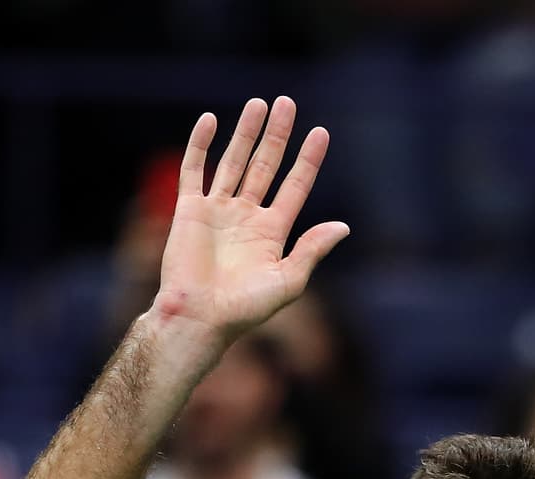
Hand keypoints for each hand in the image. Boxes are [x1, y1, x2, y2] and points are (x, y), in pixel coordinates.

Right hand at [153, 97, 348, 351]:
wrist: (200, 318)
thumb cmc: (245, 310)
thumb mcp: (288, 280)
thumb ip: (312, 250)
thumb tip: (344, 226)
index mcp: (272, 233)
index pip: (295, 187)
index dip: (308, 160)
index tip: (320, 133)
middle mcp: (246, 218)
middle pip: (265, 166)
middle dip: (277, 136)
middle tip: (287, 103)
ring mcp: (218, 212)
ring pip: (233, 162)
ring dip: (245, 132)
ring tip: (258, 104)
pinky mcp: (190, 211)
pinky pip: (194, 171)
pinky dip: (200, 145)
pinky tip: (211, 120)